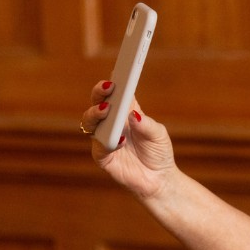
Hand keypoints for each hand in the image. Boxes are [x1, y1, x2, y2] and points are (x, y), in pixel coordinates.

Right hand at [80, 80, 176, 197]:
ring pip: (90, 122)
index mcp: (125, 112)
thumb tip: (132, 113)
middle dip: (100, 92)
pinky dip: (108, 142)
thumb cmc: (158, 152)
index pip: (115, 93)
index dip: (114, 81)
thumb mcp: (158, 135)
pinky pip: (99, 147)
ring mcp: (103, 138)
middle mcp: (111, 123)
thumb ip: (147, 124)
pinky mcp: (102, 157)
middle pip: (97, 102)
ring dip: (96, 114)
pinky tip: (120, 139)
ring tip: (108, 110)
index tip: (117, 70)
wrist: (159, 179)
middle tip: (109, 87)